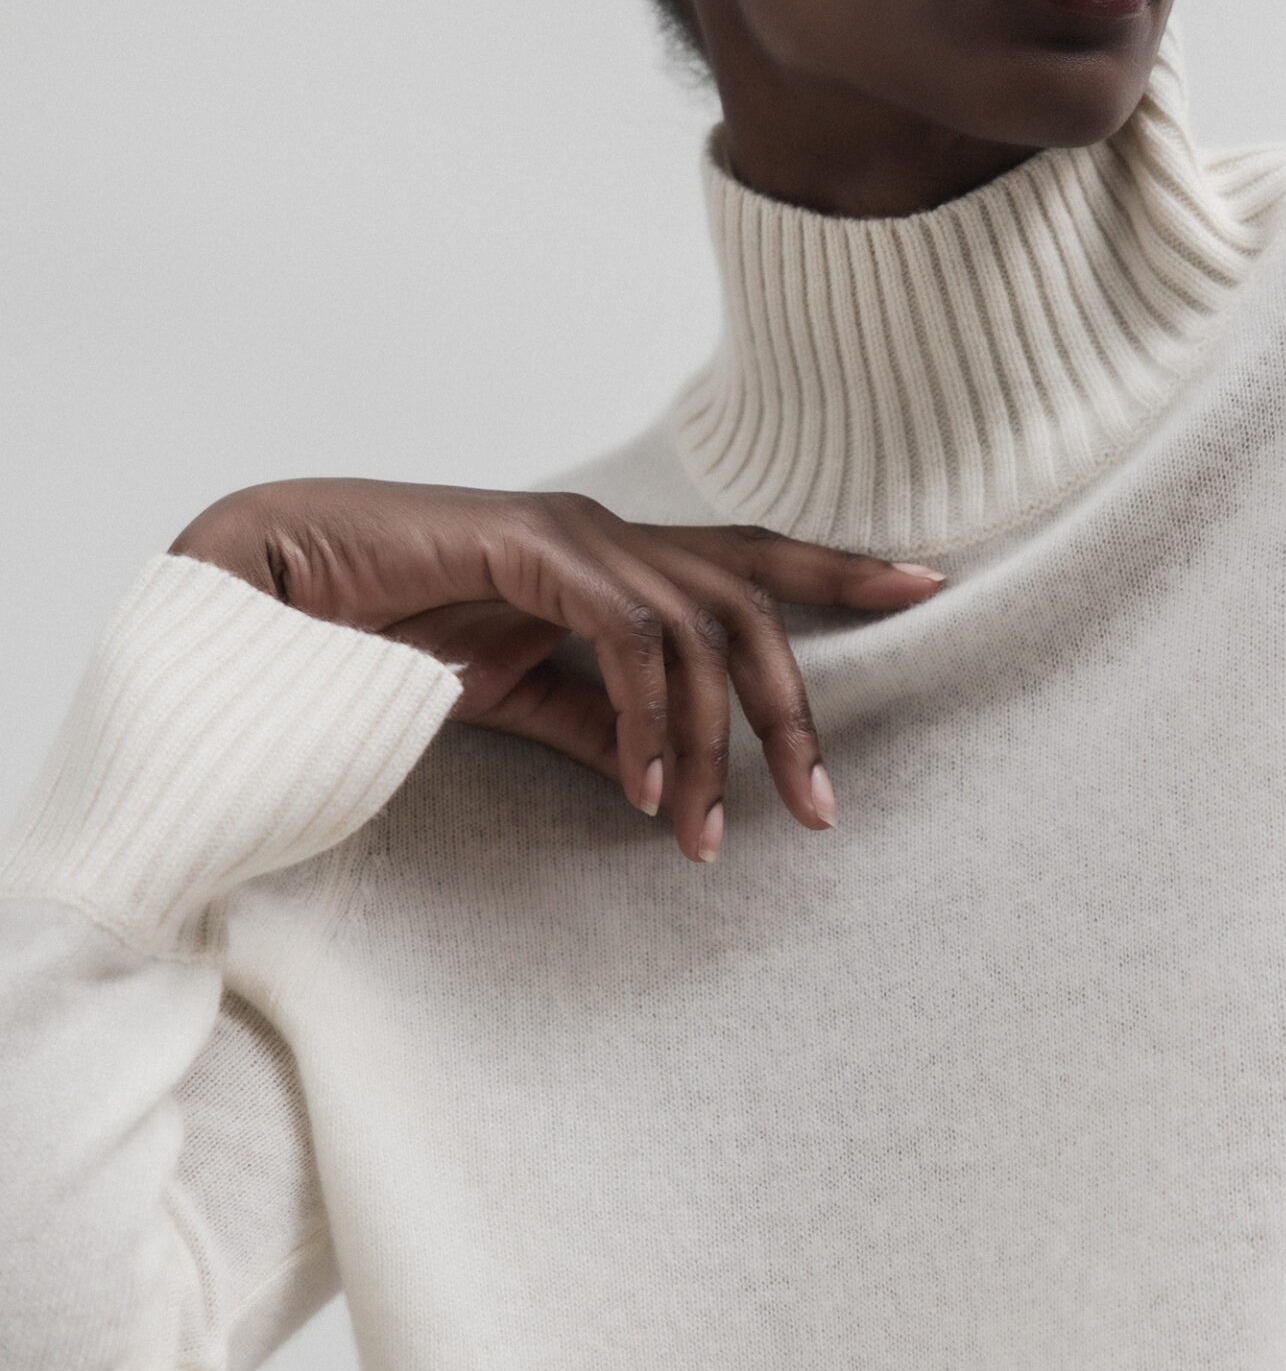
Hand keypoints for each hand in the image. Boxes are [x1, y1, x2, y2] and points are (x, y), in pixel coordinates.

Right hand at [170, 480, 943, 860]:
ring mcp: (574, 535)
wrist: (273, 593)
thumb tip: (666, 780)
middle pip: (750, 605)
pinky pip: (628, 639)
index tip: (927, 586)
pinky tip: (642, 793)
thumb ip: (598, 726)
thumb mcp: (520, 697)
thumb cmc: (386, 635)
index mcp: (615, 561)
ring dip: (710, 747)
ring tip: (702, 836)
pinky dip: (645, 721)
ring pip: (700, 633)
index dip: (841, 569)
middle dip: (796, 712)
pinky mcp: (531, 548)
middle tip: (820, 810)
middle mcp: (609, 535)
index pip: (752, 558)